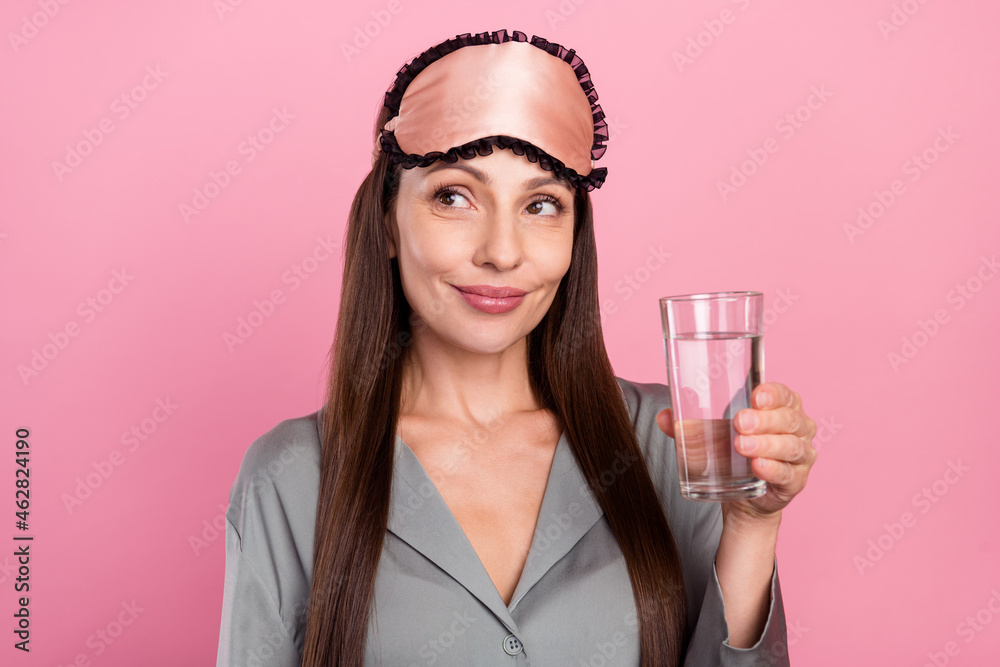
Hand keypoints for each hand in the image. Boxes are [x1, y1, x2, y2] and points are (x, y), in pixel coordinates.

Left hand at [655, 382, 817, 523]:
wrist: (744, 496)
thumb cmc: (734, 452)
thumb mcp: (714, 434)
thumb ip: (690, 424)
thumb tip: (664, 417)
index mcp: (782, 407)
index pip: (784, 394)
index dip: (773, 393)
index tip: (755, 396)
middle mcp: (798, 428)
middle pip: (788, 419)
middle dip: (764, 420)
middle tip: (739, 423)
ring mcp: (800, 455)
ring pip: (791, 446)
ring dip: (767, 444)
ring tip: (742, 445)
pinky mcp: (795, 481)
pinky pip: (788, 474)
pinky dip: (773, 469)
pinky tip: (758, 467)